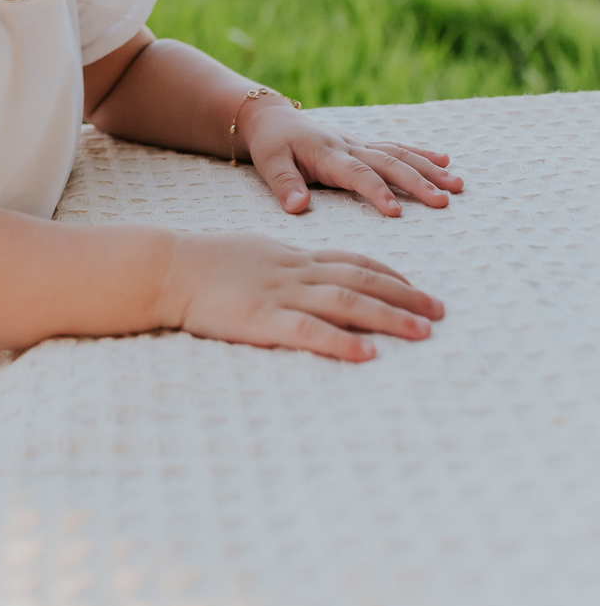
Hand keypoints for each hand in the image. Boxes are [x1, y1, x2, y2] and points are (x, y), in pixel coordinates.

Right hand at [167, 232, 442, 361]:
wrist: (166, 266)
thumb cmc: (203, 261)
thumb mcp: (252, 251)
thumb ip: (282, 263)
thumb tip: (304, 273)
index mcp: (292, 255)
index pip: (352, 259)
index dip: (388, 273)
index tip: (414, 286)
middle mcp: (295, 271)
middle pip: (362, 279)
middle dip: (405, 296)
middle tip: (439, 311)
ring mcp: (281, 294)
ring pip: (347, 301)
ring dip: (389, 317)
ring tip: (424, 332)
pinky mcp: (262, 320)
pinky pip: (309, 331)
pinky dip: (341, 341)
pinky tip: (368, 353)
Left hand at [240, 103, 462, 217]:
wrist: (272, 118)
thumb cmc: (271, 144)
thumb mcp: (269, 163)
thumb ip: (285, 184)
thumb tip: (298, 207)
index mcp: (327, 153)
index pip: (356, 174)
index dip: (376, 191)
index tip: (396, 211)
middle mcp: (349, 146)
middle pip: (388, 163)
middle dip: (417, 182)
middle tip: (443, 201)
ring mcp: (359, 144)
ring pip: (399, 154)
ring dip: (429, 169)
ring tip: (457, 185)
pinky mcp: (363, 144)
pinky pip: (396, 147)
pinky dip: (421, 153)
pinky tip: (446, 160)